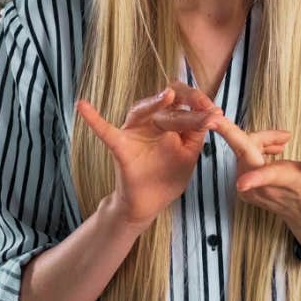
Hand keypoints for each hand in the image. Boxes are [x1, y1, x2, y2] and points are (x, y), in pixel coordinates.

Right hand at [75, 82, 222, 227]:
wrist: (148, 205)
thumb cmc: (167, 177)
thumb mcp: (188, 155)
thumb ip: (195, 135)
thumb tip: (211, 115)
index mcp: (167, 124)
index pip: (183, 109)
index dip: (200, 108)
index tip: (217, 112)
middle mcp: (149, 122)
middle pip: (168, 107)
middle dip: (189, 110)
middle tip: (209, 113)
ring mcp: (133, 132)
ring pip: (144, 111)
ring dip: (156, 103)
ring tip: (168, 95)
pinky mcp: (120, 146)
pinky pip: (105, 130)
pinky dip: (93, 118)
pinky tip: (82, 106)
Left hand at [208, 117, 300, 249]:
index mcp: (284, 183)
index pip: (267, 176)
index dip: (254, 174)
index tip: (225, 155)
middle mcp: (261, 188)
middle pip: (244, 150)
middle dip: (254, 134)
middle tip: (285, 135)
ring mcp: (249, 189)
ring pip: (242, 151)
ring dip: (261, 141)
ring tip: (283, 142)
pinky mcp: (243, 189)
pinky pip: (242, 159)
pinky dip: (255, 148)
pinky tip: (274, 150)